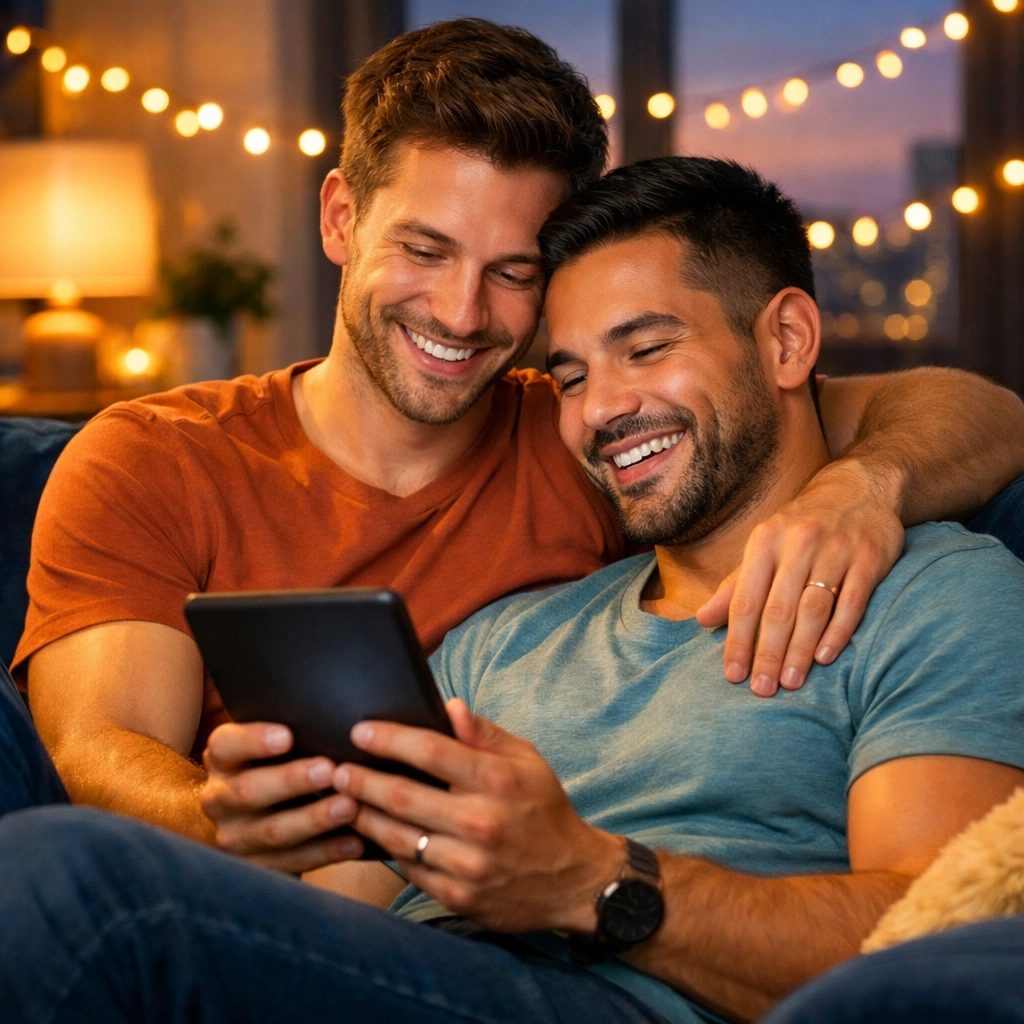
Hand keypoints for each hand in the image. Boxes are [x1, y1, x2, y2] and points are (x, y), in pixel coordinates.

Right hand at [200, 721, 363, 872]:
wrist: (241, 821)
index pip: (226, 745)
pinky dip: (326, 852)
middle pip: (249, 791)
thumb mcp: (265, 747)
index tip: (287, 736)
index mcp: (222, 760)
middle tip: (329, 769)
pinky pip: (291, 862)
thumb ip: (290, 731)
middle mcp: (219, 799)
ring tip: (350, 806)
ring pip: (273, 831)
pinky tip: (355, 840)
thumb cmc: (270, 767)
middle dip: (292, 780)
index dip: (254, 741)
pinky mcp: (255, 867)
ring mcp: (235, 837)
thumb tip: (335, 712)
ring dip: (315, 819)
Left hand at [334, 698, 622, 933]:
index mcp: (498, 781)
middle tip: (335, 768)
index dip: (389, 738)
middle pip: (402, 796)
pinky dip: (386, 849)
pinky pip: (409, 869)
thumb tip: (449, 706)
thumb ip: (484, 734)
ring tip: (342, 799)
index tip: (360, 731)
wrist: (574, 880)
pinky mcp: (459, 895)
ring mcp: (468, 864)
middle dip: (361, 779)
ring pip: (398, 836)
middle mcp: (481, 822)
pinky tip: (370, 833)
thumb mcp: (527, 761)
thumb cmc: (545, 810)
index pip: (431, 751)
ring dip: (363, 815)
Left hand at [696, 458, 904, 695]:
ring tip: (790, 682)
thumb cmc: (800, 526)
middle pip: (778, 607)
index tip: (732, 674)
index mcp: (765, 541)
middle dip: (767, 652)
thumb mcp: (763, 546)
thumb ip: (736, 585)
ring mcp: (836, 549)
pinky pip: (853, 599)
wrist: (858, 487)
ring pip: (814, 606)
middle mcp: (798, 543)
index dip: (737, 639)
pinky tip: (825, 657)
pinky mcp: (870, 557)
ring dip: (800, 648)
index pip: (746, 598)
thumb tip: (702, 620)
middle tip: (762, 689)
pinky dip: (839, 630)